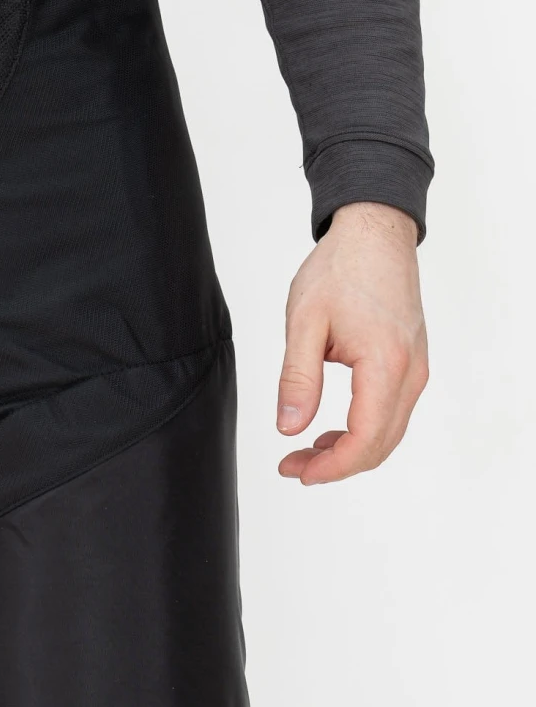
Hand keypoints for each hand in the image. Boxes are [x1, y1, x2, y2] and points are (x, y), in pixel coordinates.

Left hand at [276, 202, 427, 484]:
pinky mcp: (411, 363)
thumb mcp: (304, 323)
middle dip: (335, 465)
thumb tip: (289, 427)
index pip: (364, 439)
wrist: (374, 235)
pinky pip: (391, 412)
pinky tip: (329, 429)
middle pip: (380, 445)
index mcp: (385, 365)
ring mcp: (416, 369)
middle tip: (293, 466)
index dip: (331, 466)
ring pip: (388, 432)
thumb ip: (297, 378)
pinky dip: (362, 430)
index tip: (297, 470)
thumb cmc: (340, 270)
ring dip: (349, 450)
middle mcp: (411, 373)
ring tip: (304, 451)